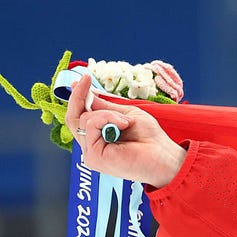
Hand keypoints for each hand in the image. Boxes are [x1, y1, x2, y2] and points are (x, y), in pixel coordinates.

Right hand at [63, 73, 186, 187]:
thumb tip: (86, 92)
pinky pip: (90, 126)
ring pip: (83, 119)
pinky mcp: (94, 157)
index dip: (78, 97)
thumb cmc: (150, 138)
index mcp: (97, 138)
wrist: (164, 155)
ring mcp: (91, 153)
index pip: (78, 116)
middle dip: (79, 96)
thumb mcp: (124, 114)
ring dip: (107, 113)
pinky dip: (107, 119)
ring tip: (127, 121)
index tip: (83, 79)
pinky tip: (124, 124)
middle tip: (86, 79)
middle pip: (73, 118)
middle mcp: (91, 146)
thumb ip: (103, 107)